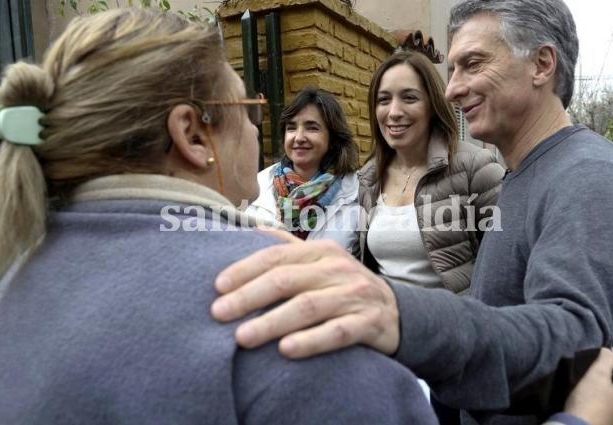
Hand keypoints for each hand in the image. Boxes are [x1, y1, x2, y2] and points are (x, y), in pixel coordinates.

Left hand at [211, 230, 399, 358]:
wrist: (396, 312)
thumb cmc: (344, 288)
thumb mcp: (321, 263)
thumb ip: (288, 249)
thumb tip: (249, 230)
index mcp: (321, 252)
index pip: (276, 256)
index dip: (244, 269)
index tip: (216, 287)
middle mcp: (338, 269)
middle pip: (287, 280)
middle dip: (249, 296)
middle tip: (218, 314)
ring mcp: (356, 295)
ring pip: (308, 307)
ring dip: (272, 322)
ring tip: (242, 337)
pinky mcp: (370, 324)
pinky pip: (338, 333)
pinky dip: (311, 341)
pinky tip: (286, 351)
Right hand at [564, 348, 612, 424]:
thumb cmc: (590, 402)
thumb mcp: (597, 375)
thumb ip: (605, 360)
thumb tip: (609, 350)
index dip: (612, 359)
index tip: (600, 352)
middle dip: (609, 378)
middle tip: (592, 372)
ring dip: (605, 393)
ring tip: (589, 389)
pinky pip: (606, 412)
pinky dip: (600, 406)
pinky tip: (590, 404)